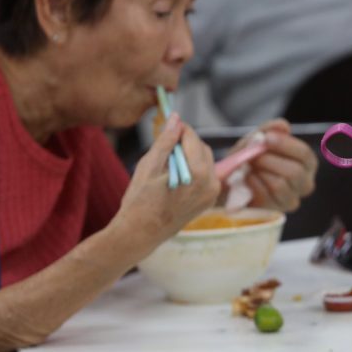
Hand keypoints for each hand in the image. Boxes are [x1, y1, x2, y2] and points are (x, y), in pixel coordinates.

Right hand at [114, 113, 219, 247]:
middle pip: (202, 148)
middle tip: (165, 144)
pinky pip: (205, 175)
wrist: (141, 233)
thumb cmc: (140, 200)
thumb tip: (176, 118)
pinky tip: (174, 176)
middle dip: (185, 142)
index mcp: (198, 172)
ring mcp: (212, 193)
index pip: (193, 138)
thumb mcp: (149, 166)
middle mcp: (211, 182)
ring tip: (167, 162)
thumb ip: (166, 141)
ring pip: (205, 161)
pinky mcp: (208, 200)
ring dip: (189, 155)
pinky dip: (193, 169)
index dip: (180, 129)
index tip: (168, 125)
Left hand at [239, 119, 317, 211]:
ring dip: (260, 173)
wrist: (229, 182)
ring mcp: (291, 200)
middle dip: (269, 160)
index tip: (266, 138)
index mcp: (306, 164)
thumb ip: (269, 130)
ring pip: (280, 184)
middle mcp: (305, 184)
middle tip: (253, 155)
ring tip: (249, 166)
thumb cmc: (249, 159)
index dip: (286, 145)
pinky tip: (247, 179)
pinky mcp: (275, 211)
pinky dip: (253, 184)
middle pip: (295, 172)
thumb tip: (283, 126)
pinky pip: (265, 196)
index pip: (305, 155)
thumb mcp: (256, 140)